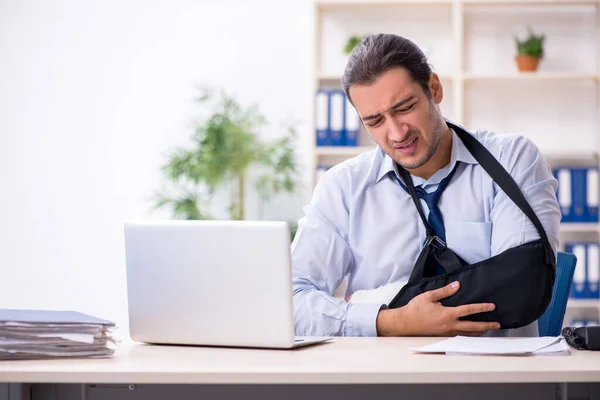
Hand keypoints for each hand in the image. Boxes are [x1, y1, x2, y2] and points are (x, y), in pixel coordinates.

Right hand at [375, 281, 500, 336]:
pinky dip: (469, 335)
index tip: (492, 307)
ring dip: (480, 331)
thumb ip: (445, 291)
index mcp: (447, 314)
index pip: (469, 310)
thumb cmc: (415, 309)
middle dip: (486, 325)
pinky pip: (460, 336)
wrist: (404, 323)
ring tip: (488, 329)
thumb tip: (457, 285)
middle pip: (473, 326)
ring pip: (468, 334)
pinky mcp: (443, 336)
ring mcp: (447, 333)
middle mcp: (450, 325)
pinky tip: (472, 333)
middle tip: (497, 324)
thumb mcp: (429, 296)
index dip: (482, 308)